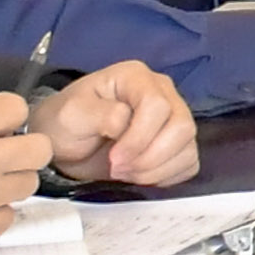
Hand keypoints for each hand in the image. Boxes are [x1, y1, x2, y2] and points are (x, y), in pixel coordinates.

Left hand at [41, 62, 206, 188]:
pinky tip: (140, 175)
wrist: (66, 145)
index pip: (157, 105)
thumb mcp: (72, 114)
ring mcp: (174, 117)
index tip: (113, 158)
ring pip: (187, 147)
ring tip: (126, 173)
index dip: (139, 137)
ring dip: (156, 170)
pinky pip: (188, 163)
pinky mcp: (178, 144)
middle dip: (150, 157)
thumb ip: (99, 114)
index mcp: (137, 77)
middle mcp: (163, 92)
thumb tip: (125, 122)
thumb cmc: (67, 123)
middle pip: (181, 126)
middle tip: (119, 169)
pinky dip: (166, 177)